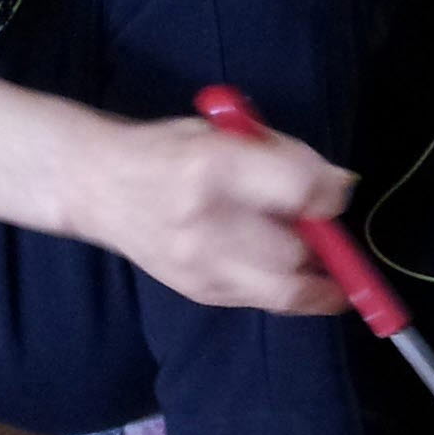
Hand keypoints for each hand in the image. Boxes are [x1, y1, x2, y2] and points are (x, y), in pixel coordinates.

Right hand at [0, 79, 355, 312]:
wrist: (95, 185)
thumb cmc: (167, 150)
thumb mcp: (223, 132)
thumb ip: (281, 156)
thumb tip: (339, 187)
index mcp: (212, 166)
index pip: (298, 190)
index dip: (331, 193)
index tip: (337, 189)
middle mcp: (205, 222)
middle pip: (297, 251)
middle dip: (325, 243)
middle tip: (328, 230)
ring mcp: (199, 266)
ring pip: (287, 291)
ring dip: (317, 278)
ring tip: (324, 264)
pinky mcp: (199, 292)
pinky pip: (265, 302)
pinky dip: (289, 288)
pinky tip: (293, 272)